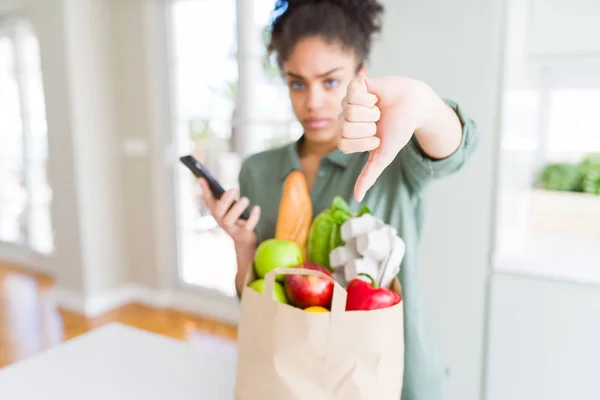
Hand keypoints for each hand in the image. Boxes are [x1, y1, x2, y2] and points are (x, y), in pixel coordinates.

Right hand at [199, 178, 260, 246]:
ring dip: (237, 208)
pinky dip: (253, 217)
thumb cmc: (239, 220)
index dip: (205, 190)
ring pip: (228, 220)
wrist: (246, 241)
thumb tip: (226, 185)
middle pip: (217, 211)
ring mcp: (231, 229)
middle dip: (224, 200)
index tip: (203, 178)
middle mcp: (222, 221)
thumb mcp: (232, 208)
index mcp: (218, 213)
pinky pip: (247, 226)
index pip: (208, 201)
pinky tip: (256, 208)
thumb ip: (228, 198)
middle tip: (234, 189)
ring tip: (245, 199)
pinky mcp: (243, 234)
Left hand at [338, 76, 460, 201]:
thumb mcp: (383, 155)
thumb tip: (357, 197)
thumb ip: (369, 175)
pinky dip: (370, 97)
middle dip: (368, 126)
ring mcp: (348, 101)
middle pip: (345, 127)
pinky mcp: (356, 85)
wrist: (415, 106)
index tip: (376, 138)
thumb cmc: (399, 129)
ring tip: (379, 109)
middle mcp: (345, 118)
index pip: (343, 144)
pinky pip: (353, 93)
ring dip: (371, 112)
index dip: (363, 142)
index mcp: (349, 135)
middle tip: (378, 121)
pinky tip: (376, 96)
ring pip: (349, 111)